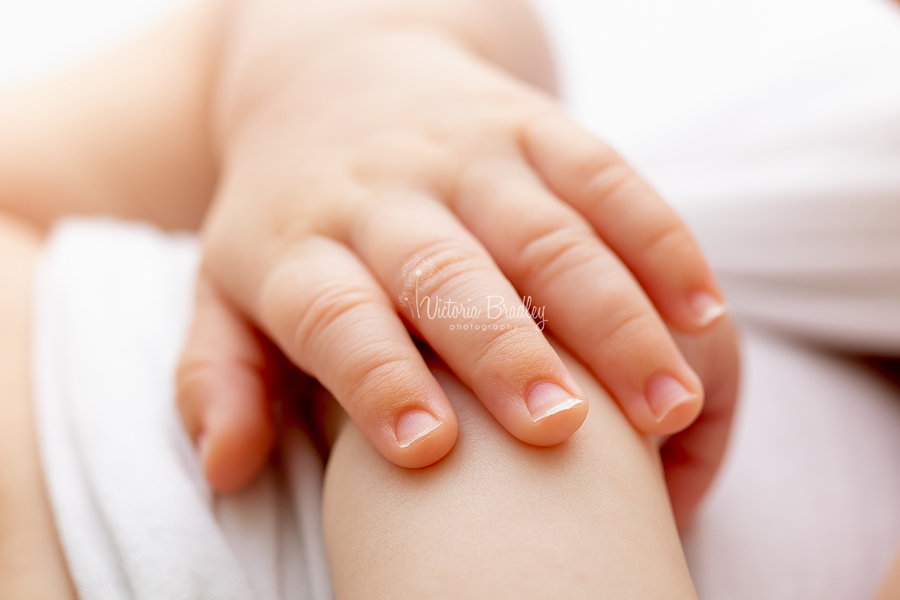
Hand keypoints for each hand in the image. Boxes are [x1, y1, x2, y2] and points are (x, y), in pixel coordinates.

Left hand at [177, 26, 727, 486]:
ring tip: (673, 403)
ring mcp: (467, 154)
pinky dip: (661, 242)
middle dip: (508, 351)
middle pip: (448, 274)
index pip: (335, 311)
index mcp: (299, 243)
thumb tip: (222, 466)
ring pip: (549, 231)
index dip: (377, 375)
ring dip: (615, 315)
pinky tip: (704, 312)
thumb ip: (217, 375)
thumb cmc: (286, 216)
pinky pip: (609, 177)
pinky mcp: (534, 127)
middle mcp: (385, 193)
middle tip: (561, 430)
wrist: (337, 73)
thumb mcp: (225, 288)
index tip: (428, 448)